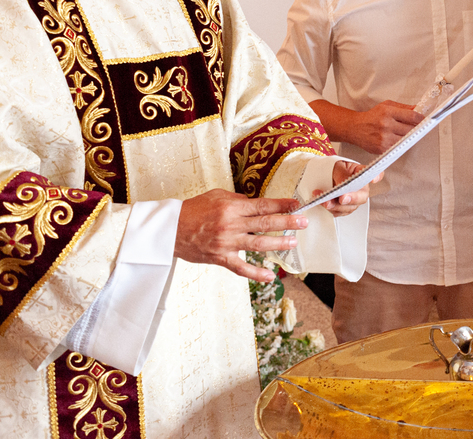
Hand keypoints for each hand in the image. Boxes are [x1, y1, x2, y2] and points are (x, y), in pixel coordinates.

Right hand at [175, 189, 307, 281]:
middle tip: (303, 222)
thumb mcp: (217, 196)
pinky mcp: (220, 258)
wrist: (169, 230)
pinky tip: (270, 276)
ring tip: (293, 242)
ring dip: (278, 243)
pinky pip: (241, 268)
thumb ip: (238, 199)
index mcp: (231, 207)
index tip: (297, 204)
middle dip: (287, 222)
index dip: (282, 204)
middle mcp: (231, 224)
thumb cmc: (193, 210)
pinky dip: (256, 273)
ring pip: (258, 244)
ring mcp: (226, 243)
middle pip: (265, 223)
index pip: (262, 205)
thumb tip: (256, 203)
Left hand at [311, 160, 378, 217]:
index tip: (373, 179)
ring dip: (336, 206)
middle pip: (362, 197)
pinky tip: (322, 203)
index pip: (375, 174)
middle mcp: (362, 190)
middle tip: (342, 198)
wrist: (329, 177)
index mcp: (362, 174)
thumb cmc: (337, 170)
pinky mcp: (345, 209)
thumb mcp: (339, 167)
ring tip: (325, 202)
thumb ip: (343, 175)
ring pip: (350, 208)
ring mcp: (354, 201)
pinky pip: (340, 213)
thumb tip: (343, 184)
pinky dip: (331, 209)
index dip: (377, 177)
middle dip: (352, 199)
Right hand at [349, 101, 421, 154]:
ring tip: (406, 133)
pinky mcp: (382, 148)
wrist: (355, 128)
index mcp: (388, 112)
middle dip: (416, 129)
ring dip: (409, 137)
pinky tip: (397, 139)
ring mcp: (384, 138)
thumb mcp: (386, 106)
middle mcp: (386, 125)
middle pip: (411, 129)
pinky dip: (400, 144)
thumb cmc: (372, 116)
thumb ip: (403, 108)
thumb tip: (418, 109)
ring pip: (406, 140)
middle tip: (418, 128)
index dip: (421, 119)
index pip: (412, 116)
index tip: (424, 120)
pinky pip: (398, 147)